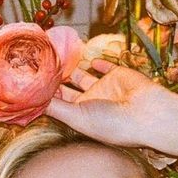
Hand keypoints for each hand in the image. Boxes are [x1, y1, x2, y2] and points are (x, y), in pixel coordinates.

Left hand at [45, 57, 177, 149]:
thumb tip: (32, 101)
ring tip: (55, 56)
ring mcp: (105, 89)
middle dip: (54, 80)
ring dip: (71, 67)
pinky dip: (95, 61)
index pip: (58, 104)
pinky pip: (104, 66)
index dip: (45, 94)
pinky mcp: (117, 75)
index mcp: (81, 117)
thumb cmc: (112, 123)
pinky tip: (84, 54)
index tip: (29, 82)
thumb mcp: (77, 117)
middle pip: (68, 89)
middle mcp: (91, 103)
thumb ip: (55, 107)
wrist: (147, 113)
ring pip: (83, 75)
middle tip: (39, 66)